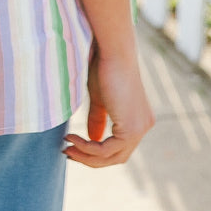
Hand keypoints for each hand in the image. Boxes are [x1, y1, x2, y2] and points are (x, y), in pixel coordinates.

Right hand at [61, 42, 154, 167]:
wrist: (112, 51)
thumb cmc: (105, 67)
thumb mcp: (100, 98)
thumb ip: (98, 119)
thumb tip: (93, 139)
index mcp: (139, 118)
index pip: (119, 147)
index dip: (96, 154)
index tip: (73, 148)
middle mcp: (144, 126)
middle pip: (117, 157)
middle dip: (90, 159)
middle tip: (67, 153)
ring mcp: (140, 128)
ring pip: (112, 157)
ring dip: (85, 156)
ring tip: (66, 147)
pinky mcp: (132, 128)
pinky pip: (106, 150)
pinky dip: (86, 148)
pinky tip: (72, 138)